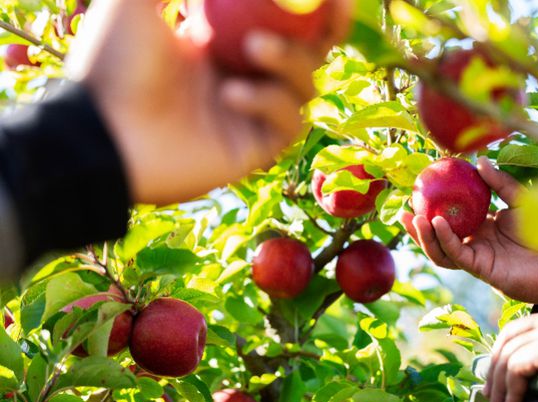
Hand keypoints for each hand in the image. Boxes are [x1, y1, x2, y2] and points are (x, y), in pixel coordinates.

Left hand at [67, 0, 351, 204]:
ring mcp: (251, 115)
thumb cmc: (113, 63)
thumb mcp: (138, 0)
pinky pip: (288, 124)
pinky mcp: (253, 149)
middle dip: (328, 29)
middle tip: (334, 10)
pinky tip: (232, 95)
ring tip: (254, 48)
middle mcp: (243, 76)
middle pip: (310, 52)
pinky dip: (270, 102)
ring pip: (306, 86)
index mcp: (223, 42)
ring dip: (290, 61)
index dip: (314, 6)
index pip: (283, 20)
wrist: (101, 134)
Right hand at [402, 156, 537, 307]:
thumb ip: (500, 183)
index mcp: (481, 227)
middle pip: (437, 237)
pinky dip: (444, 239)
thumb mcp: (521, 200)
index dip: (432, 208)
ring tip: (412, 218)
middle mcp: (474, 243)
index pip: (450, 218)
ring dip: (424, 236)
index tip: (418, 191)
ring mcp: (476, 257)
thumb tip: (478, 161)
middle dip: (417, 227)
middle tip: (403, 209)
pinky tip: (437, 223)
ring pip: (440, 250)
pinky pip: (457, 254)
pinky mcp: (481, 268)